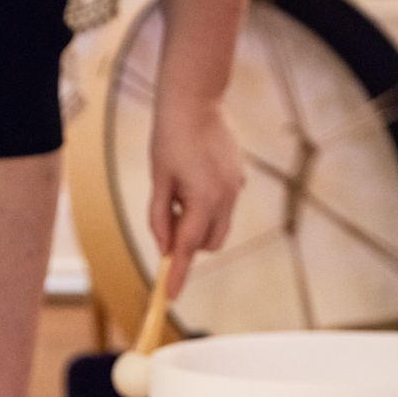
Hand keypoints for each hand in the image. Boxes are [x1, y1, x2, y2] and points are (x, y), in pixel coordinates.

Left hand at [148, 89, 245, 299]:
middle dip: (190, 243)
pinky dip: (209, 207)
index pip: (188, 247)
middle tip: (168, 219)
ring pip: (219, 226)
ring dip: (199, 224)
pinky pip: (224, 206)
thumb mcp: (158, 180)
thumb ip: (161, 217)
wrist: (195, 100)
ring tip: (180, 190)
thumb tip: (166, 247)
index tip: (170, 295)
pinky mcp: (239, 178)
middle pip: (209, 243)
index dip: (178, 273)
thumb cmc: (170, 137)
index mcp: (203, 199)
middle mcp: (226, 198)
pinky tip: (195, 177)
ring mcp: (236, 188)